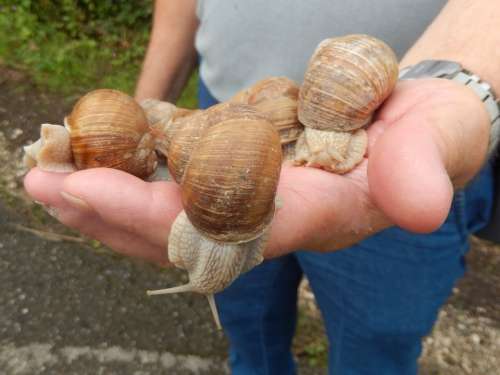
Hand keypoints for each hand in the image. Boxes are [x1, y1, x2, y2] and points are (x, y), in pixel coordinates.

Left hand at [23, 78, 489, 261]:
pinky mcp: (245, 169)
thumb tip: (414, 206)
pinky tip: (95, 152)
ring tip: (48, 175)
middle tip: (42, 185)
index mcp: (318, 215)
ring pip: (174, 207)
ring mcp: (258, 194)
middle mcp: (278, 215)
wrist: (420, 116)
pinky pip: (181, 176)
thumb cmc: (431, 129)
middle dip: (112, 210)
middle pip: (185, 227)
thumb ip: (422, 171)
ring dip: (109, 192)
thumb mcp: (437, 141)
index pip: (230, 228)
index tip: (89, 192)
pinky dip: (136, 165)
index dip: (163, 216)